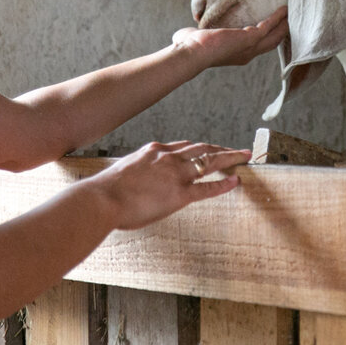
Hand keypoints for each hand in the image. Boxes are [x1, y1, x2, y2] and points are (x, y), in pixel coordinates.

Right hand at [92, 141, 245, 229]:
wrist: (101, 198)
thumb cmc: (106, 190)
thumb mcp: (125, 172)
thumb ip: (139, 173)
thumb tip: (141, 182)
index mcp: (154, 151)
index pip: (183, 146)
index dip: (200, 149)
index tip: (209, 150)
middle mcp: (168, 157)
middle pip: (201, 149)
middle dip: (221, 149)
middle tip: (237, 150)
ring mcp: (175, 174)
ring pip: (209, 162)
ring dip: (229, 158)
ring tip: (244, 157)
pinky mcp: (179, 194)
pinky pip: (207, 188)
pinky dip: (224, 184)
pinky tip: (236, 181)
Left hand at [171, 5, 287, 68]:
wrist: (191, 55)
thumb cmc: (189, 50)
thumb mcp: (196, 41)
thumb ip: (193, 37)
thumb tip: (179, 36)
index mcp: (237, 55)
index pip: (258, 47)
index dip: (268, 38)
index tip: (275, 29)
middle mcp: (247, 53)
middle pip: (272, 42)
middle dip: (282, 31)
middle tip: (292, 20)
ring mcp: (250, 47)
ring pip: (274, 35)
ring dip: (284, 24)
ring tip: (292, 13)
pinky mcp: (249, 38)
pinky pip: (268, 26)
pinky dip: (277, 17)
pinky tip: (284, 9)